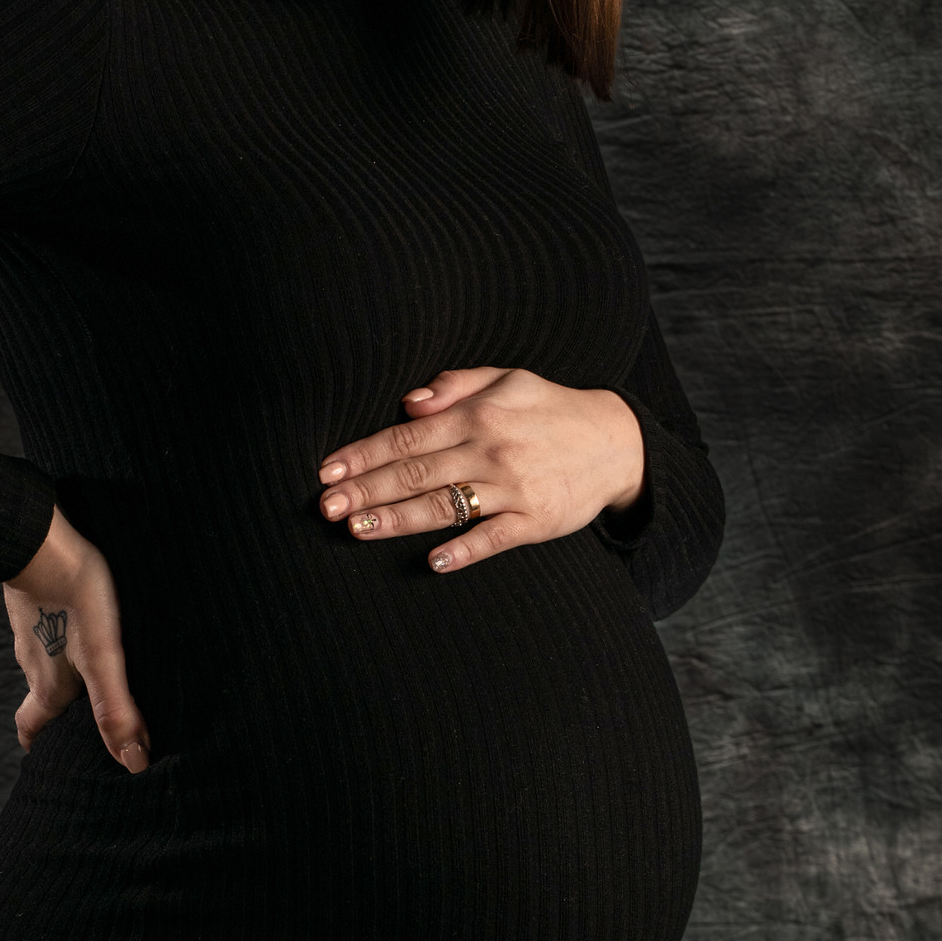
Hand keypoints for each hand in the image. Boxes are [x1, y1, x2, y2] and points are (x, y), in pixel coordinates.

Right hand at [3, 505, 149, 770]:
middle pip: (41, 697)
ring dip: (62, 672)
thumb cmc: (75, 598)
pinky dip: (61, 636)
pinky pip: (46, 627)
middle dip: (58, 713)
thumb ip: (115, 709)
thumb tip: (133, 763)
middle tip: (82, 717)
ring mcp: (29, 629)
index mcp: (47, 686)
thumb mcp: (102, 658)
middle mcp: (32, 662)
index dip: (38, 745)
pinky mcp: (33, 599)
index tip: (47, 757)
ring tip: (92, 668)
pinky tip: (82, 622)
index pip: (31, 728)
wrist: (41, 539)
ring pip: (44, 661)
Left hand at [316, 367, 644, 573]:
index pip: (406, 435)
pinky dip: (465, 551)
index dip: (363, 454)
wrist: (616, 441)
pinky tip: (434, 562)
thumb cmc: (548, 408)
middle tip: (326, 508)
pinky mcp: (537, 521)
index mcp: (477, 414)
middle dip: (366, 490)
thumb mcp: (507, 379)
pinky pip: (494, 538)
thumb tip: (409, 400)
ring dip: (397, 519)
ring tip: (357, 529)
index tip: (327, 472)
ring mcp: (513, 487)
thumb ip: (455, 385)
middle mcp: (490, 449)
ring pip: (444, 506)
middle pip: (415, 472)